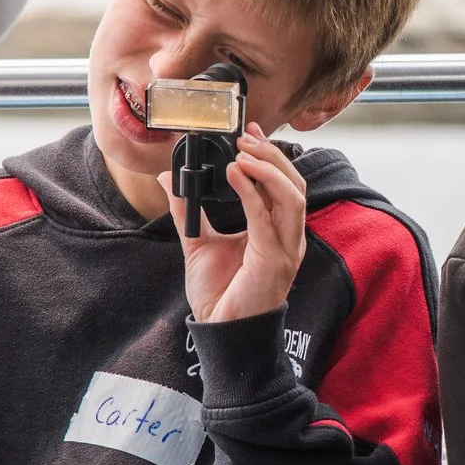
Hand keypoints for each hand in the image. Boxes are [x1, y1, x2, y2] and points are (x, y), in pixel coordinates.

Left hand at [164, 127, 307, 322]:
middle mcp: (288, 239)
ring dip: (268, 169)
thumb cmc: (219, 294)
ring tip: (242, 153)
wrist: (220, 332)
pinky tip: (235, 173)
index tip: (250, 132)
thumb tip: (169, 178)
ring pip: (292, 196)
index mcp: (278, 233)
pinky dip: (253, 191)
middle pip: (295, 185)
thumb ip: (187, 209)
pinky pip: (267, 218)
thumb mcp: (198, 242)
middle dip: (272, 156)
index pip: (286, 185)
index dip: (272, 156)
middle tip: (246, 137)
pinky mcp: (274, 261)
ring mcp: (285, 250)